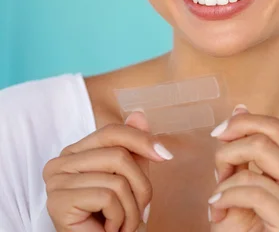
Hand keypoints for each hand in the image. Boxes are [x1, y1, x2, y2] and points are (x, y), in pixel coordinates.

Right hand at [43, 112, 172, 231]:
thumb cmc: (114, 216)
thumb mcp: (131, 176)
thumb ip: (134, 147)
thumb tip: (139, 114)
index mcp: (75, 152)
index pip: (112, 132)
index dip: (143, 140)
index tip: (166, 155)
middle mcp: (59, 163)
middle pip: (118, 155)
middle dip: (140, 186)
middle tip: (140, 210)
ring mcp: (55, 182)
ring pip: (116, 180)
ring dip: (131, 208)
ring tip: (124, 224)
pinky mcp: (58, 201)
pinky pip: (107, 197)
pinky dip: (118, 218)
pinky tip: (110, 229)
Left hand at [209, 107, 278, 231]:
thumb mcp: (236, 187)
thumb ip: (239, 154)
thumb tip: (241, 107)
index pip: (276, 128)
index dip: (244, 122)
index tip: (218, 134)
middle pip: (266, 140)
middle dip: (230, 150)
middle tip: (217, 172)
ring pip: (258, 165)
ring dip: (225, 180)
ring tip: (216, 202)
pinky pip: (256, 193)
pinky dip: (227, 198)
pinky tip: (217, 212)